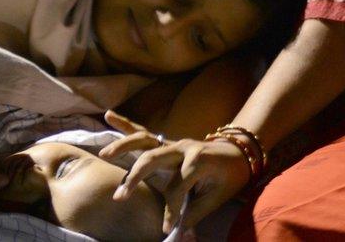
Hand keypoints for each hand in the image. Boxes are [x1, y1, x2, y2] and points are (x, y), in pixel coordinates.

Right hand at [99, 110, 251, 232]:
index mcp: (199, 160)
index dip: (170, 209)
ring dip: (123, 145)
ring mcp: (174, 142)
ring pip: (145, 140)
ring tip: (105, 154)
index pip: (177, 187)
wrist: (240, 152)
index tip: (166, 228)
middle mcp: (184, 147)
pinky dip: (126, 124)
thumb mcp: (219, 196)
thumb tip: (179, 233)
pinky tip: (109, 115)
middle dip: (135, 176)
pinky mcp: (167, 142)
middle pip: (153, 158)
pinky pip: (144, 132)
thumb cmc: (230, 175)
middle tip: (120, 196)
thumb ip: (197, 213)